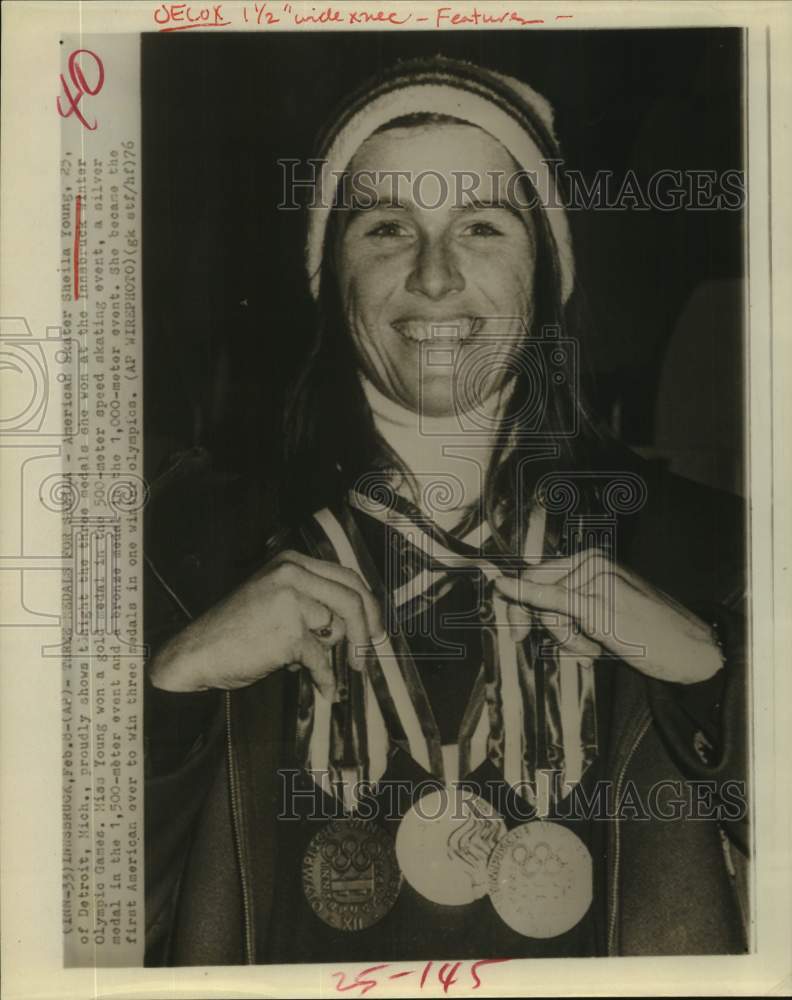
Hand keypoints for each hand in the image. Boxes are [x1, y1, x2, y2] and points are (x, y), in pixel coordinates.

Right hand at [148, 550, 384, 699]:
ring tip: (303, 661)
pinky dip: (325, 678)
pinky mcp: (289, 632)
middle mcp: (292, 573)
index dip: (368, 604)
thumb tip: (357, 620)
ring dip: (328, 654)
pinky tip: (324, 689)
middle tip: (367, 655)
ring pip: (336, 630)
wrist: (197, 653)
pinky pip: (322, 660)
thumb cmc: (236, 631)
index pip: (346, 576)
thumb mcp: (275, 598)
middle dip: (366, 630)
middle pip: (351, 599)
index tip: (376, 627)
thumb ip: (312, 599)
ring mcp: (290, 601)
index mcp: (291, 561)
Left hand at [494, 547, 723, 683]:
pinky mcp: (597, 603)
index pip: (538, 574)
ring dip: (568, 641)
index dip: (517, 598)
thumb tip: (522, 614)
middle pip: (538, 592)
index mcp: (592, 560)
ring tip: (603, 646)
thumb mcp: (602, 614)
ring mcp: (595, 580)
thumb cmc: (647, 633)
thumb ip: (567, 609)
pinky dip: (523, 593)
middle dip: (549, 627)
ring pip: (547, 611)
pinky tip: (500, 585)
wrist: (690, 648)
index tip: (510, 620)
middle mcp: (592, 563)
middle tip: (585, 648)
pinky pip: (550, 599)